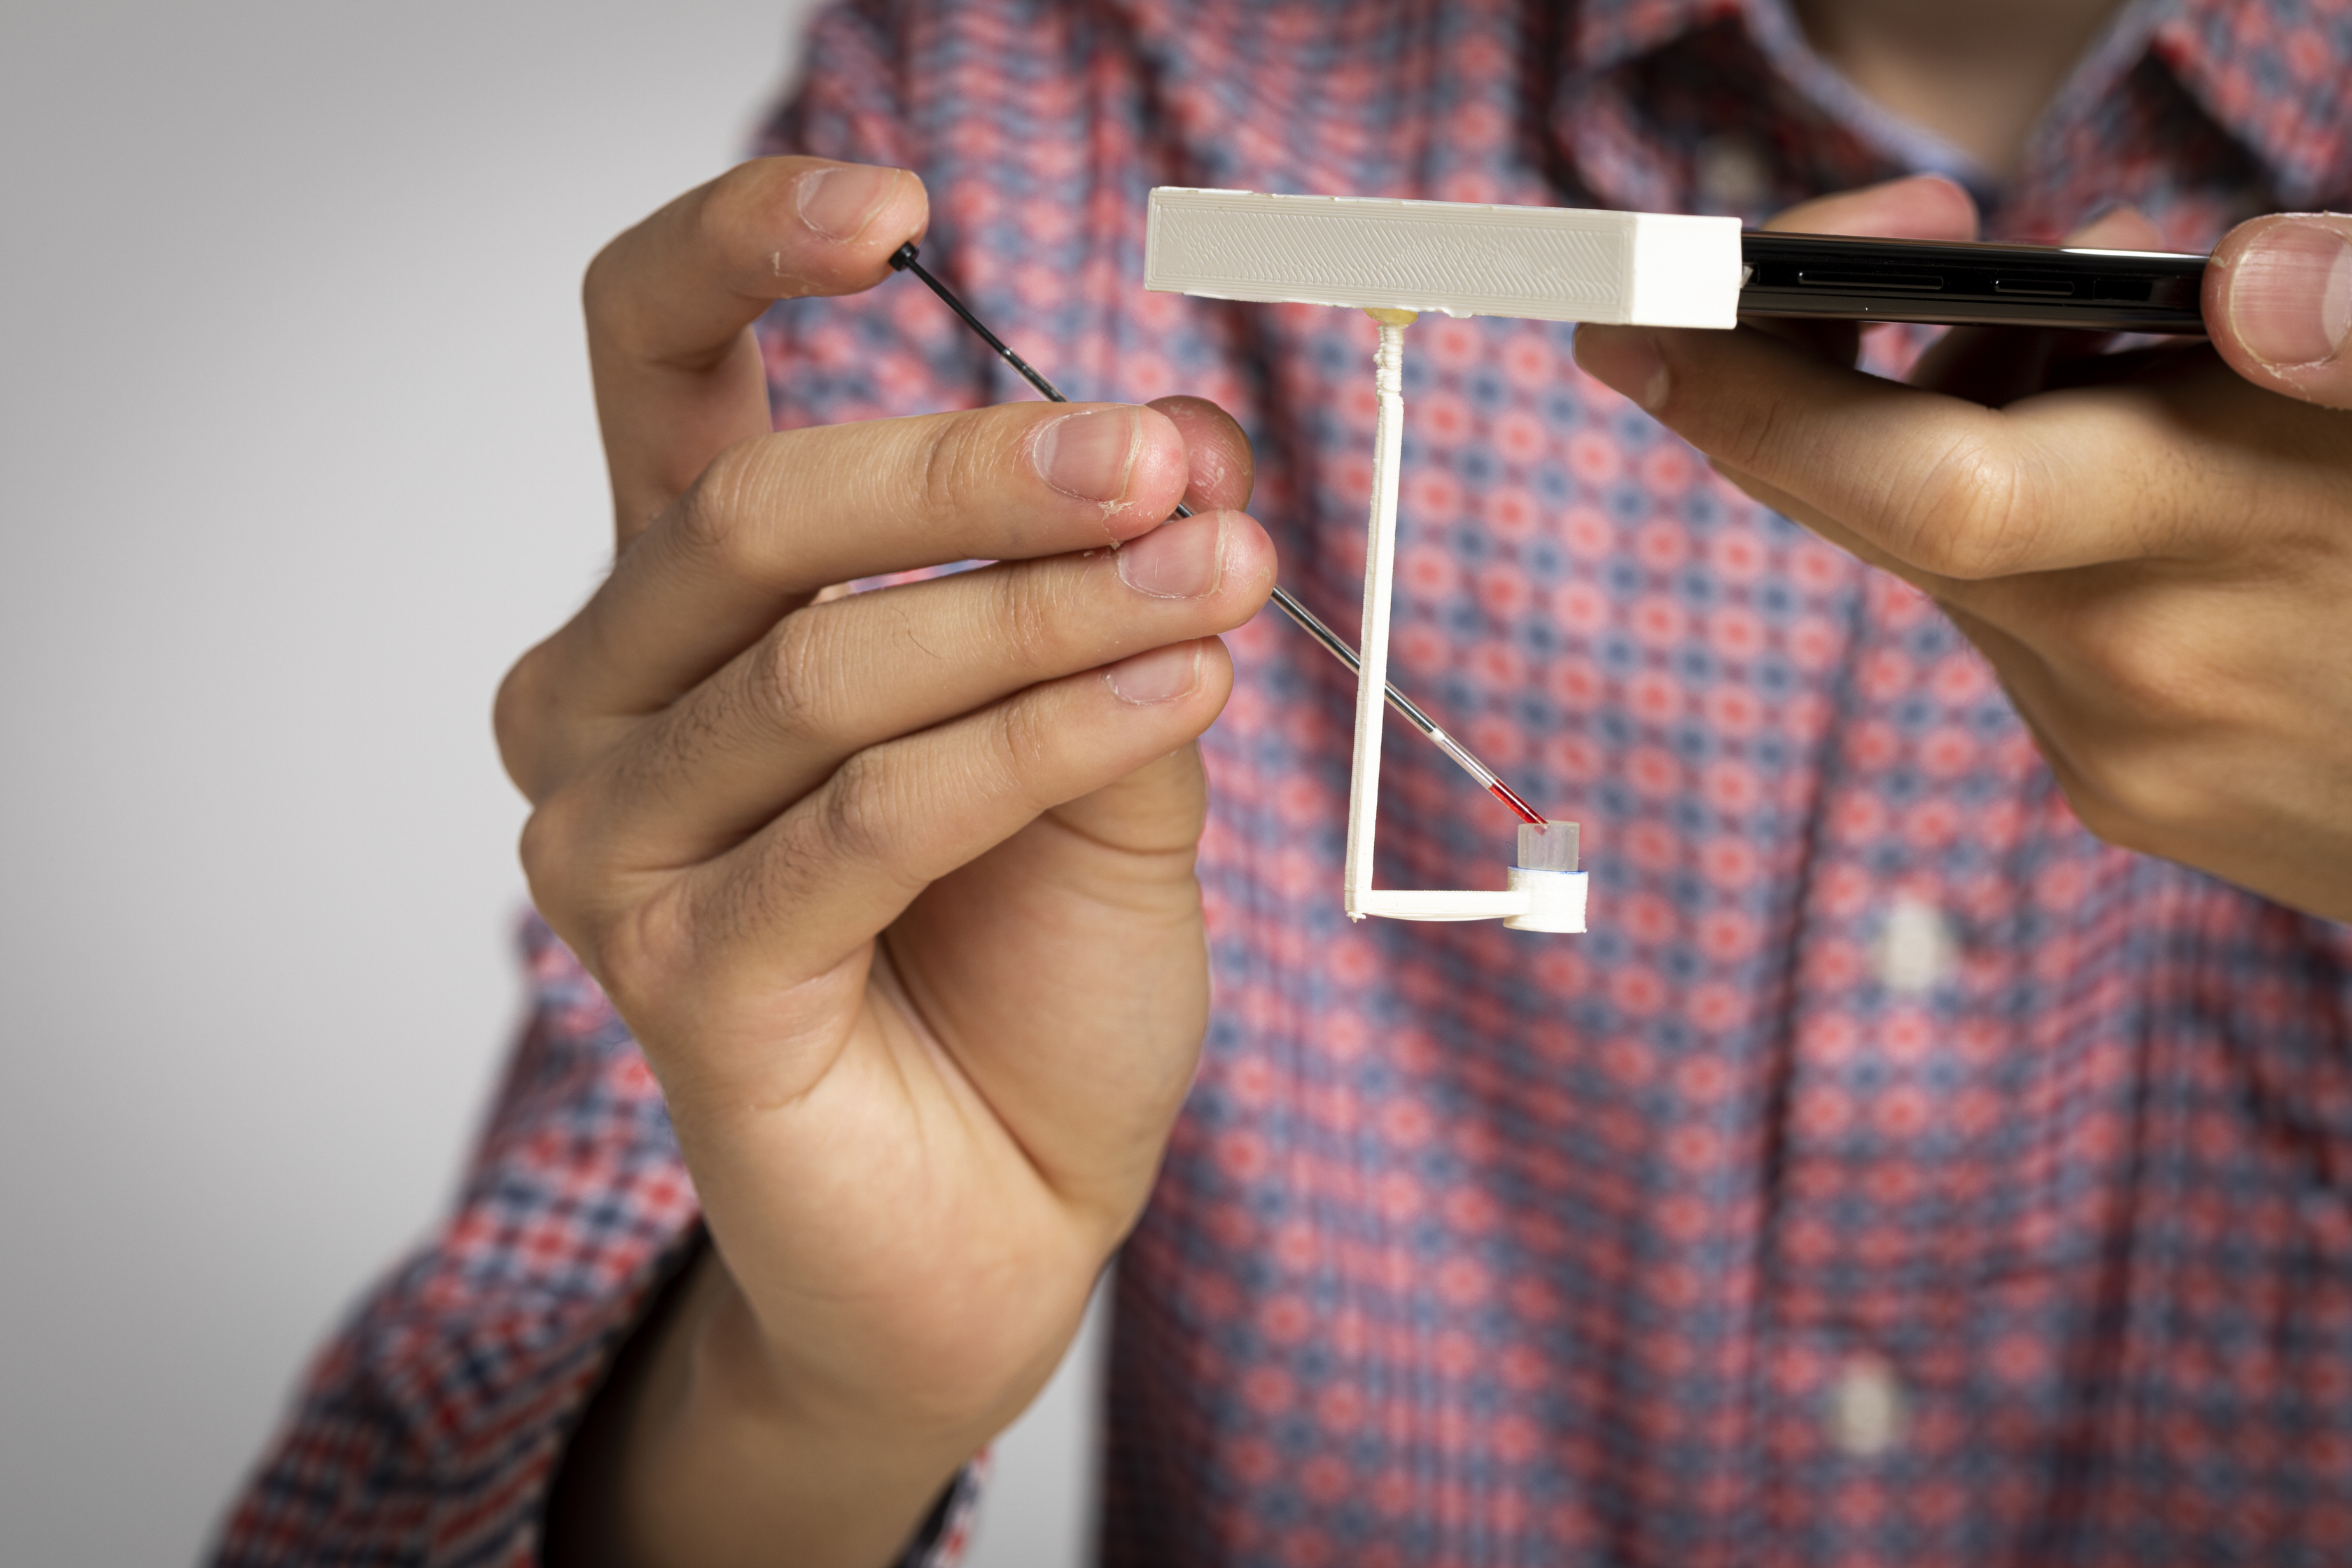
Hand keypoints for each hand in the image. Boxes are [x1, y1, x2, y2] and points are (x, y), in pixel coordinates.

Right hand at [497, 157, 1274, 1566]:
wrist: (1002, 1218)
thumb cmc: (1028, 971)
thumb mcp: (1107, 733)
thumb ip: (1116, 590)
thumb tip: (1189, 437)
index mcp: (686, 605)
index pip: (651, 362)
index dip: (739, 248)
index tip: (897, 209)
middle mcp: (604, 704)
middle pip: (758, 507)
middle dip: (981, 468)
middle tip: (1164, 459)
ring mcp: (615, 847)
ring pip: (834, 662)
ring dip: (1047, 611)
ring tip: (1223, 583)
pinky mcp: (680, 977)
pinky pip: (877, 813)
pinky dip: (1043, 740)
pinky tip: (1175, 691)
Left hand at [1576, 178, 2351, 922]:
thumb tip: (2250, 280)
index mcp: (2229, 538)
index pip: (1916, 473)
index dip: (1752, 390)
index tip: (1639, 314)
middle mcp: (2139, 667)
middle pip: (1884, 502)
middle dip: (1820, 372)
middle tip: (1866, 247)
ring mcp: (2120, 751)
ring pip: (1945, 559)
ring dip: (1955, 436)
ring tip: (2090, 352)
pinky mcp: (2123, 798)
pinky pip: (2009, 629)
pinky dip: (2016, 532)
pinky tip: (2118, 483)